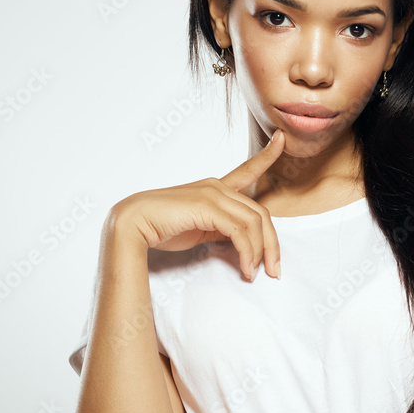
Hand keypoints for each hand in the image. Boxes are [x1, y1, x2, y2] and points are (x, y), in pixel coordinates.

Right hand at [110, 129, 285, 279]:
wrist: (132, 224)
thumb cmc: (162, 227)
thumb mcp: (200, 228)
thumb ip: (222, 229)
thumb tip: (243, 244)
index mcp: (215, 188)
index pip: (247, 170)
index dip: (266, 155)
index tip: (281, 138)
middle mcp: (217, 186)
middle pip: (260, 213)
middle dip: (272, 244)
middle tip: (274, 270)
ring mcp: (213, 193)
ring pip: (254, 222)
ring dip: (260, 252)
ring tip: (256, 274)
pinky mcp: (208, 205)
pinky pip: (240, 230)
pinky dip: (247, 252)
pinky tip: (245, 268)